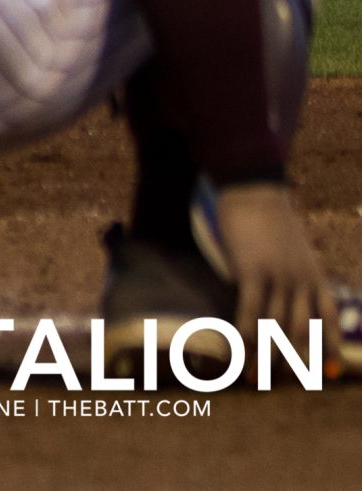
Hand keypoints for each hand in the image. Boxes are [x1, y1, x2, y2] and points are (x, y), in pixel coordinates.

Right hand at [214, 183, 334, 365]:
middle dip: (294, 360)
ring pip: (275, 325)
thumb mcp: (295, 249)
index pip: (329, 319)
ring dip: (265, 354)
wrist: (254, 189)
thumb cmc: (270, 218)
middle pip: (302, 330)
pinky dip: (245, 332)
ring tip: (254, 376)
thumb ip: (295, 274)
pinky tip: (238, 348)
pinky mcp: (253, 269)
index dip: (331, 348)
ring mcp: (279, 276)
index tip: (332, 373)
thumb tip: (287, 299)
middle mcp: (302, 280)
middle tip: (282, 382)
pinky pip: (251, 308)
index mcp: (315, 275)